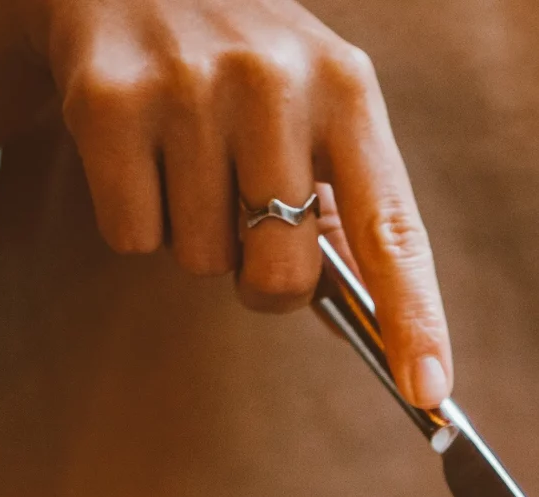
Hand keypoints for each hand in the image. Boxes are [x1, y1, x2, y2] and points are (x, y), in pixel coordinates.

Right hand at [18, 0, 450, 401]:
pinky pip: (134, 238)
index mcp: (348, 90)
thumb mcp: (318, 106)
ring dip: (193, 234)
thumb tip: (377, 325)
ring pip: (200, 262)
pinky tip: (142, 150)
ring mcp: (189, 89)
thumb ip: (348, 207)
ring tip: (189, 155)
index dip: (415, 318)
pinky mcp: (110, 104)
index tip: (429, 389)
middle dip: (263, 278)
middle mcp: (275, 83)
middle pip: (280, 275)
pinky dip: (136, 217)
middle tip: (245, 218)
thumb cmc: (246, 65)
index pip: (393, 229)